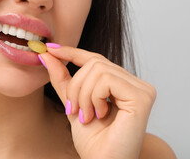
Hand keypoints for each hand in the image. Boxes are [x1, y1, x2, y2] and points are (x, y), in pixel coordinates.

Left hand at [39, 44, 156, 158]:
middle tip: (73, 109)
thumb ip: (62, 79)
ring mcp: (141, 88)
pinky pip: (106, 79)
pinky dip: (94, 96)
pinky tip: (100, 114)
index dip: (71, 52)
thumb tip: (47, 54)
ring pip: (98, 69)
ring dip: (83, 95)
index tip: (50, 50)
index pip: (95, 59)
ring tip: (87, 116)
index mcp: (120, 84)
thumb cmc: (92, 139)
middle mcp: (133, 83)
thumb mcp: (72, 102)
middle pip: (94, 62)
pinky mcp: (142, 96)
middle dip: (75, 86)